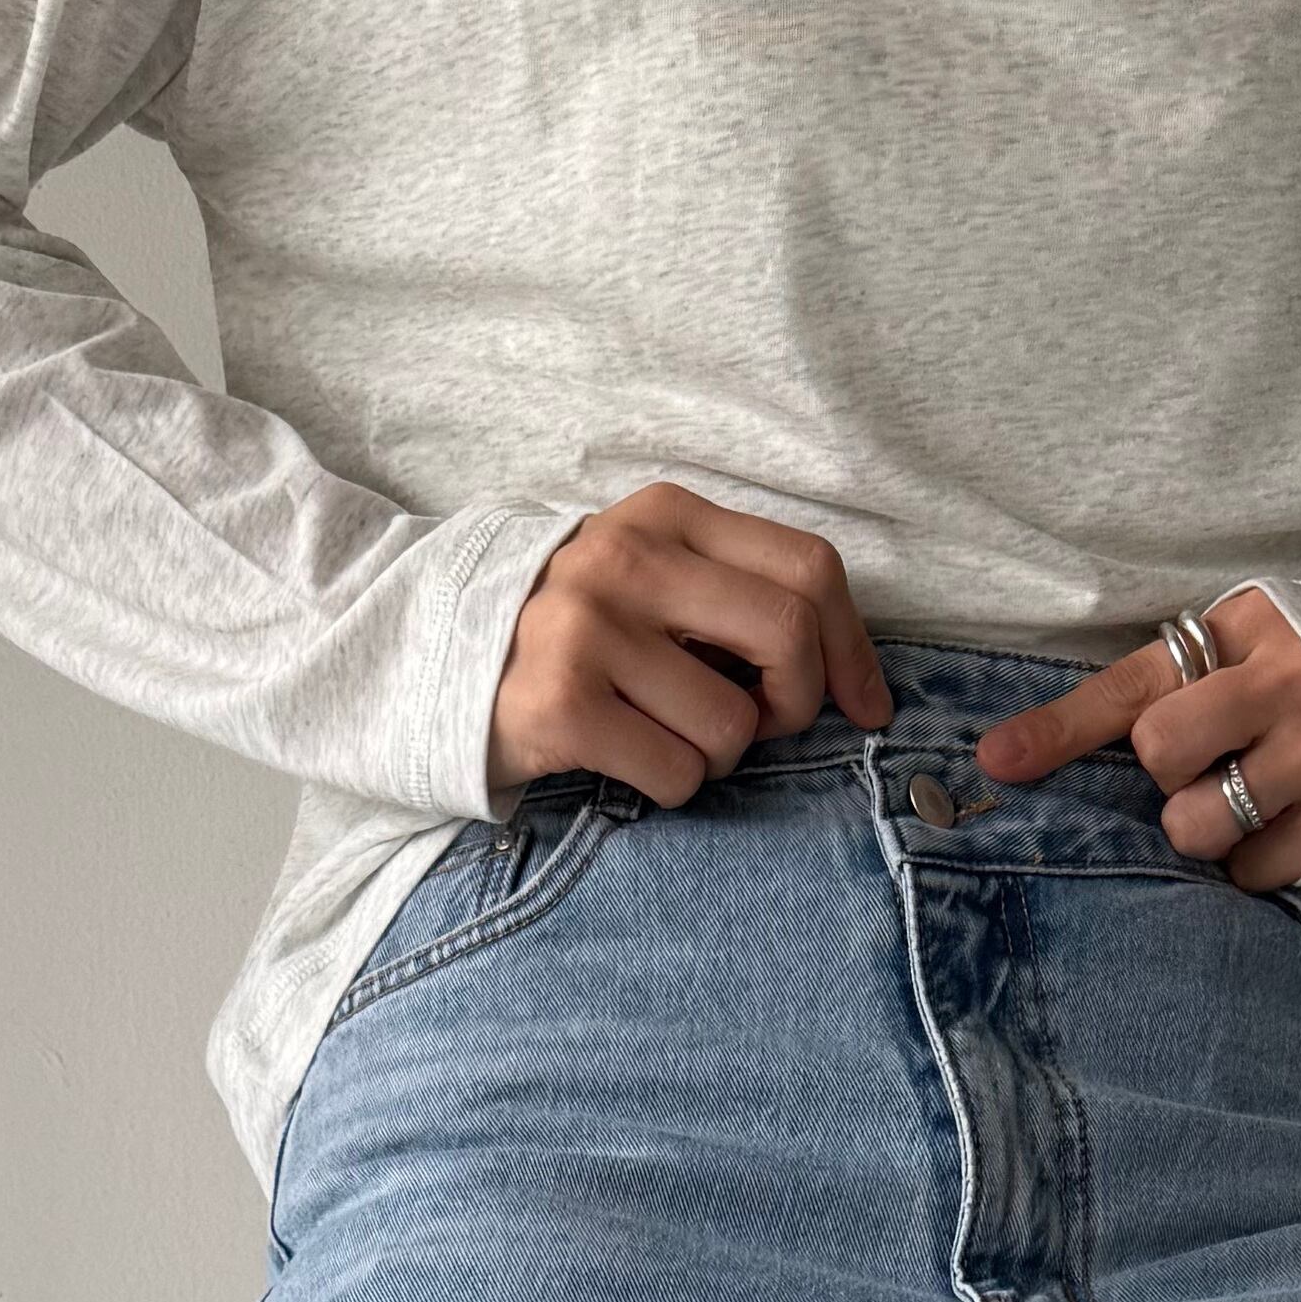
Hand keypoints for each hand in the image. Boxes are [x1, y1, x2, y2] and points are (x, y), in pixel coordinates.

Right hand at [487, 484, 896, 805]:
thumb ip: (739, 597)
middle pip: (788, 636)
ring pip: (732, 725)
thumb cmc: (578, 634)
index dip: (852, 648)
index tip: (863, 705)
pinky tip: (627, 759)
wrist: (437, 661)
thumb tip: (853, 680)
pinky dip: (672, 787)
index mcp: (668, 514)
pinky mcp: (561, 705)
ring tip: (666, 735)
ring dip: (719, 757)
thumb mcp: (653, 578)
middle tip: (759, 728)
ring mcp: (589, 629)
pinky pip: (678, 774)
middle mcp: (628, 557)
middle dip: (795, 705)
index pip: (809, 568)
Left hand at [971, 587, 1300, 887]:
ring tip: (1246, 801)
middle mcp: (1285, 680)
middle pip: (1159, 751)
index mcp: (1249, 627)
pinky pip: (1252, 870)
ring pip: (1196, 823)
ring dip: (1202, 830)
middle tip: (1206, 768)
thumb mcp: (1257, 648)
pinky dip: (1253, 863)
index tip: (996, 760)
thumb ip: (1176, 680)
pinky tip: (1286, 826)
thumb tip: (1034, 747)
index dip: (1061, 728)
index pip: (1136, 683)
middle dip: (1164, 777)